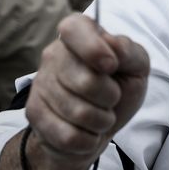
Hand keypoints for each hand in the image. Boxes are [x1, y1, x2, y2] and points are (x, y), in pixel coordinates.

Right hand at [24, 14, 149, 169]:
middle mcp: (53, 55)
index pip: (74, 29)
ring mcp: (41, 84)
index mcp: (79, 35)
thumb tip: (113, 44)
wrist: (97, 127)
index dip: (93, 48)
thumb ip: (129, 52)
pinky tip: (86, 132)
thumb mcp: (135, 68)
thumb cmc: (118, 89)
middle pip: (86, 81)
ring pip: (78, 113)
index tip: (111, 66)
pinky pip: (68, 136)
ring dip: (101, 121)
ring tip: (100, 116)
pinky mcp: (33, 113)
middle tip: (112, 98)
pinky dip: (88, 140)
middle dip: (111, 97)